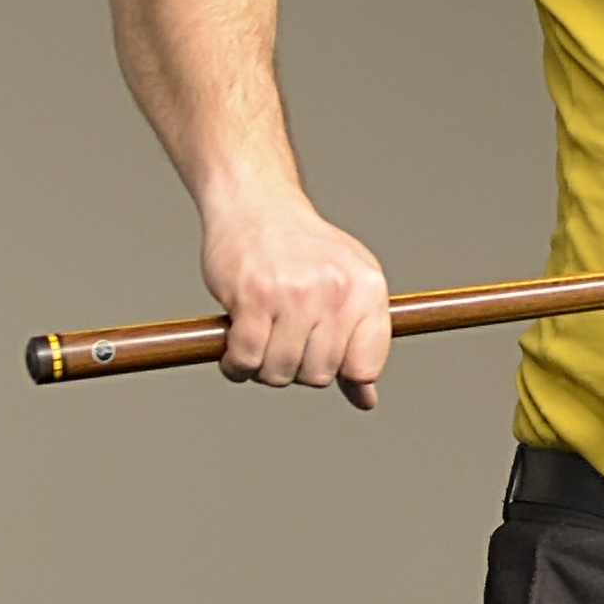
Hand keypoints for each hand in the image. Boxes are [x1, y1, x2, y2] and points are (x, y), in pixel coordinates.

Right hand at [199, 191, 391, 409]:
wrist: (258, 204)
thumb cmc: (304, 249)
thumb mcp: (349, 283)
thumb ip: (362, 339)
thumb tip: (366, 398)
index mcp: (368, 289)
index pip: (366, 365)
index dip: (341, 374)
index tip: (323, 363)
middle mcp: (337, 292)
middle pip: (319, 375)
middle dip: (296, 369)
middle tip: (282, 343)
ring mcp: (296, 295)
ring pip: (281, 372)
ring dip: (263, 368)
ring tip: (260, 340)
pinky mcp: (254, 298)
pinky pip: (247, 360)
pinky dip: (236, 365)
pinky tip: (235, 347)